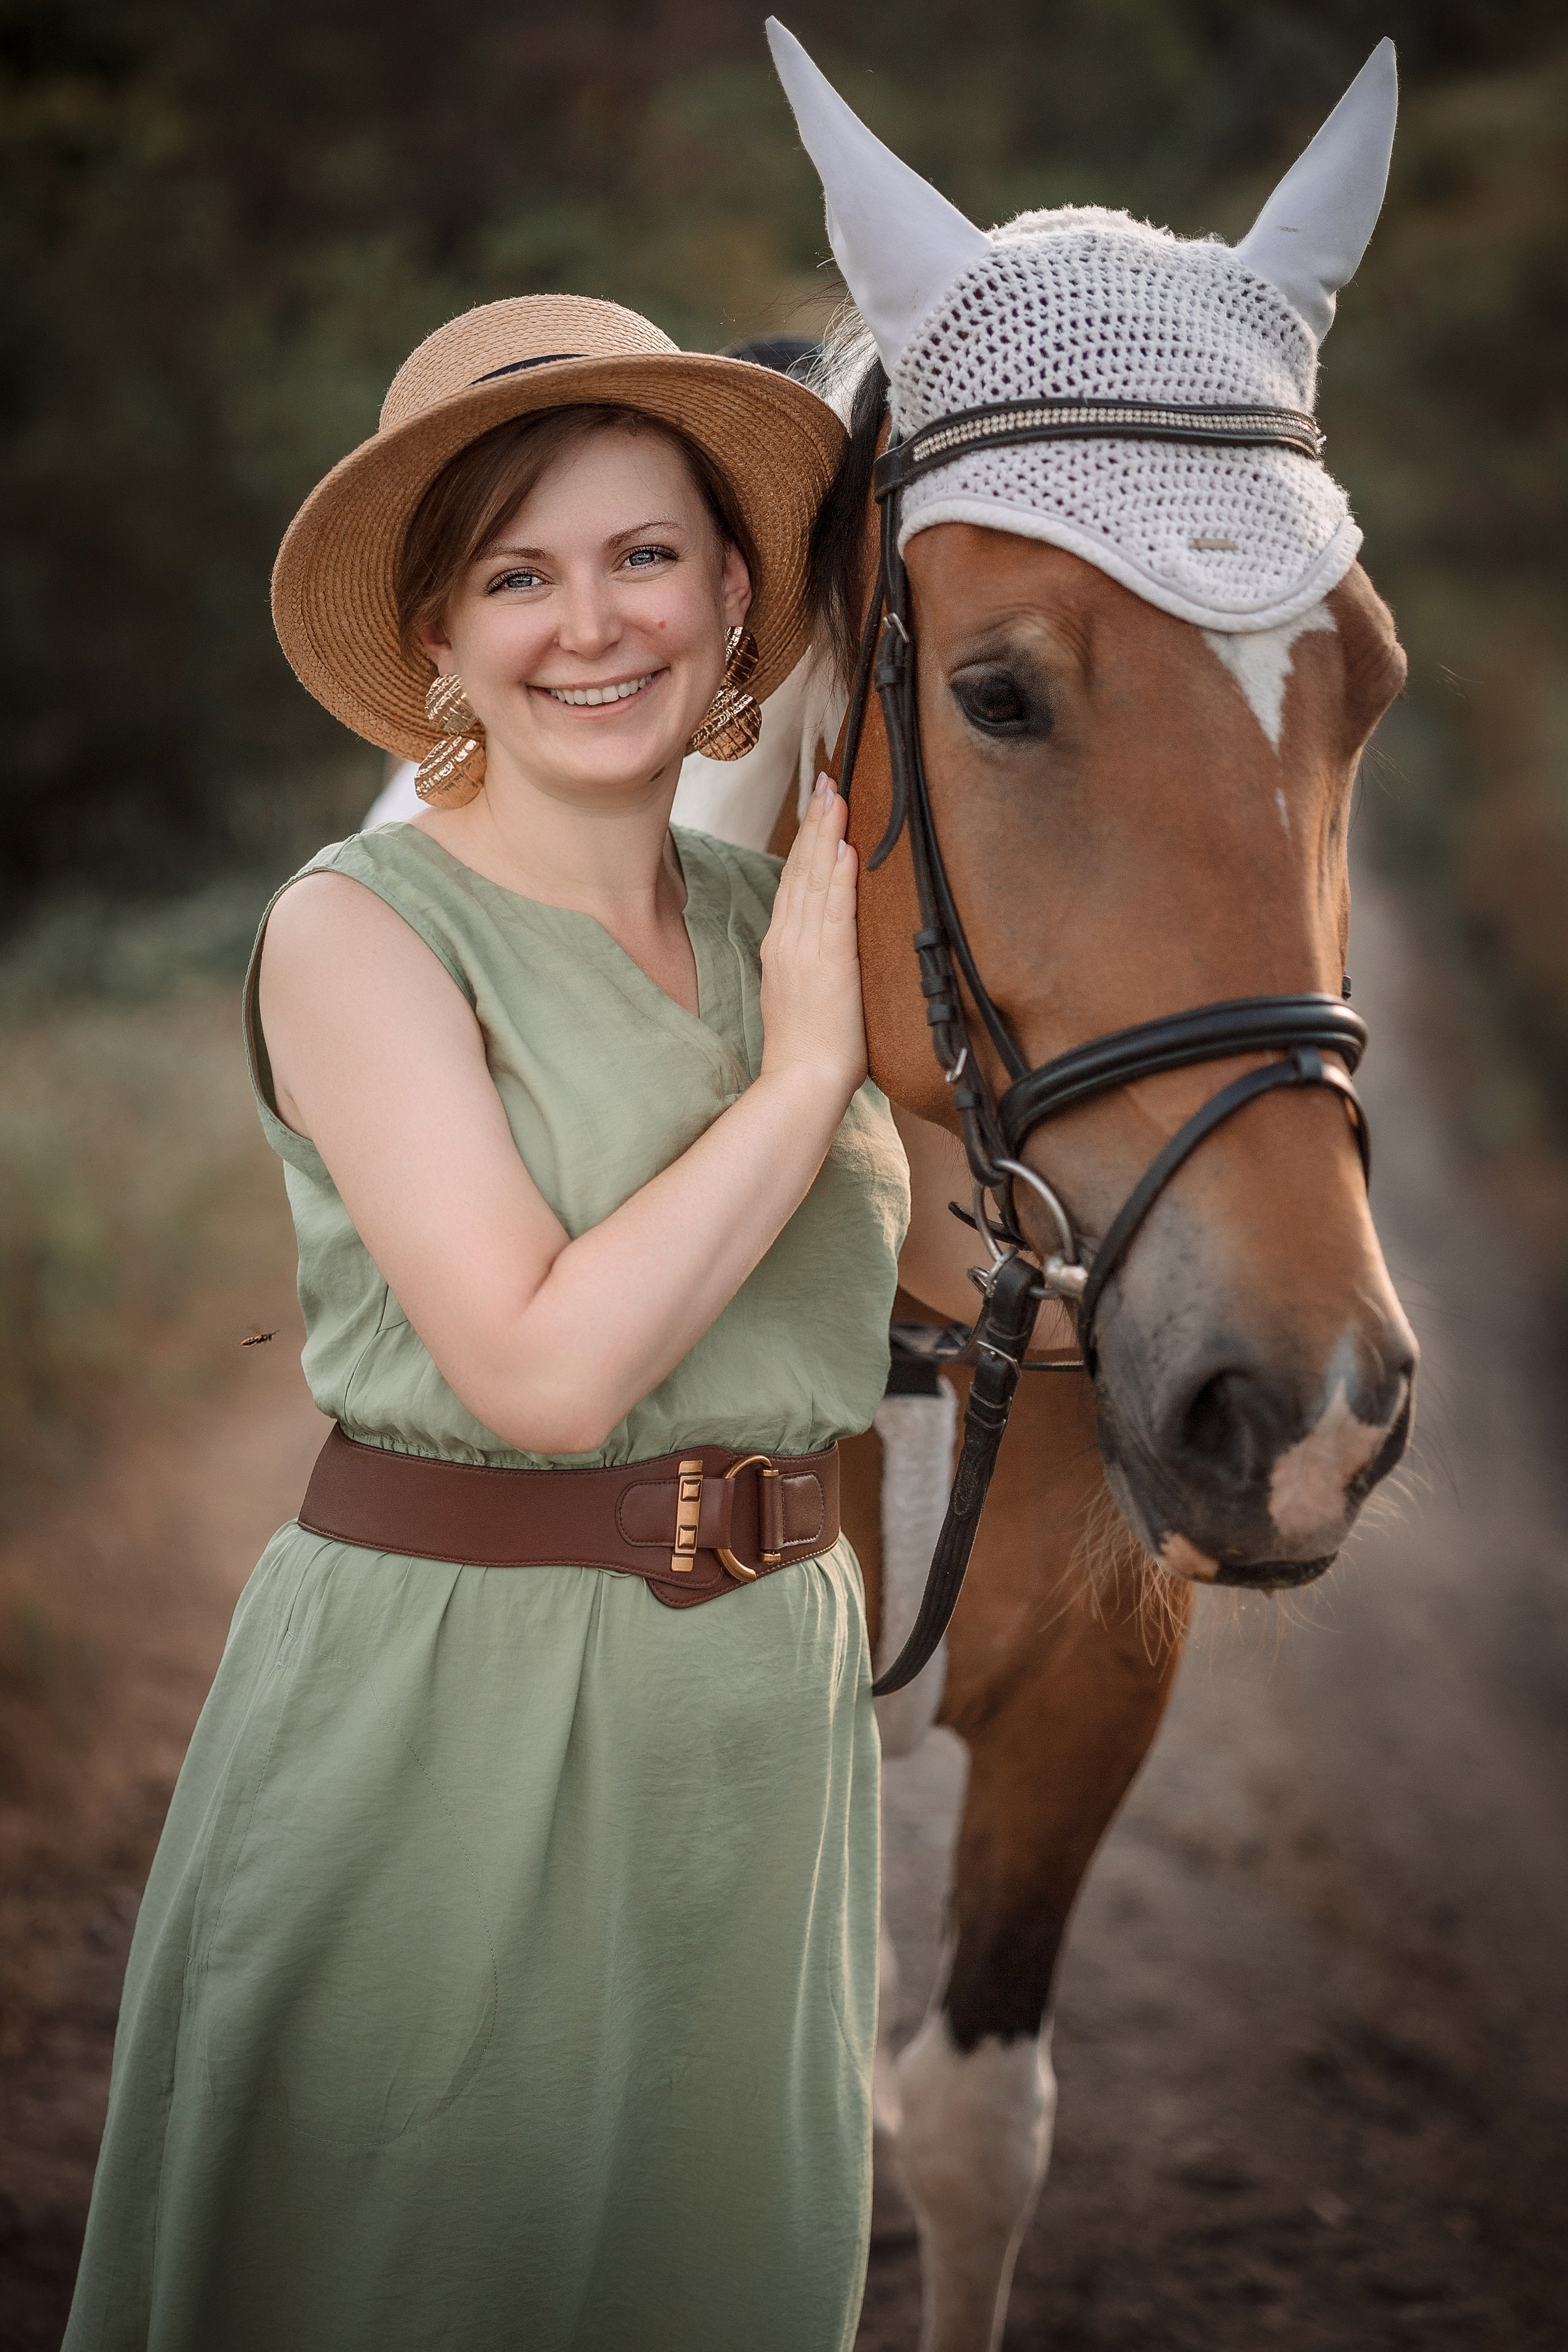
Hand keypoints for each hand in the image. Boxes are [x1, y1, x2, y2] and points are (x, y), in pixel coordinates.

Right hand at [759, 774, 866, 1101]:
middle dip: (814, 823)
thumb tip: (828, 942)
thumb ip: (811, 962)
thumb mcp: (803, 995)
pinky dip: (837, 876)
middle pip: (799, 871)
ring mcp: (805, 950)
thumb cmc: (808, 1051)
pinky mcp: (828, 964)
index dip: (804, 842)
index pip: (793, 883)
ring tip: (835, 795)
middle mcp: (788, 942)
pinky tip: (843, 846)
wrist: (802, 1083)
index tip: (817, 806)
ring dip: (825, 835)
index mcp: (781, 948)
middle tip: (826, 780)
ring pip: (813, 880)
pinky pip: (833, 910)